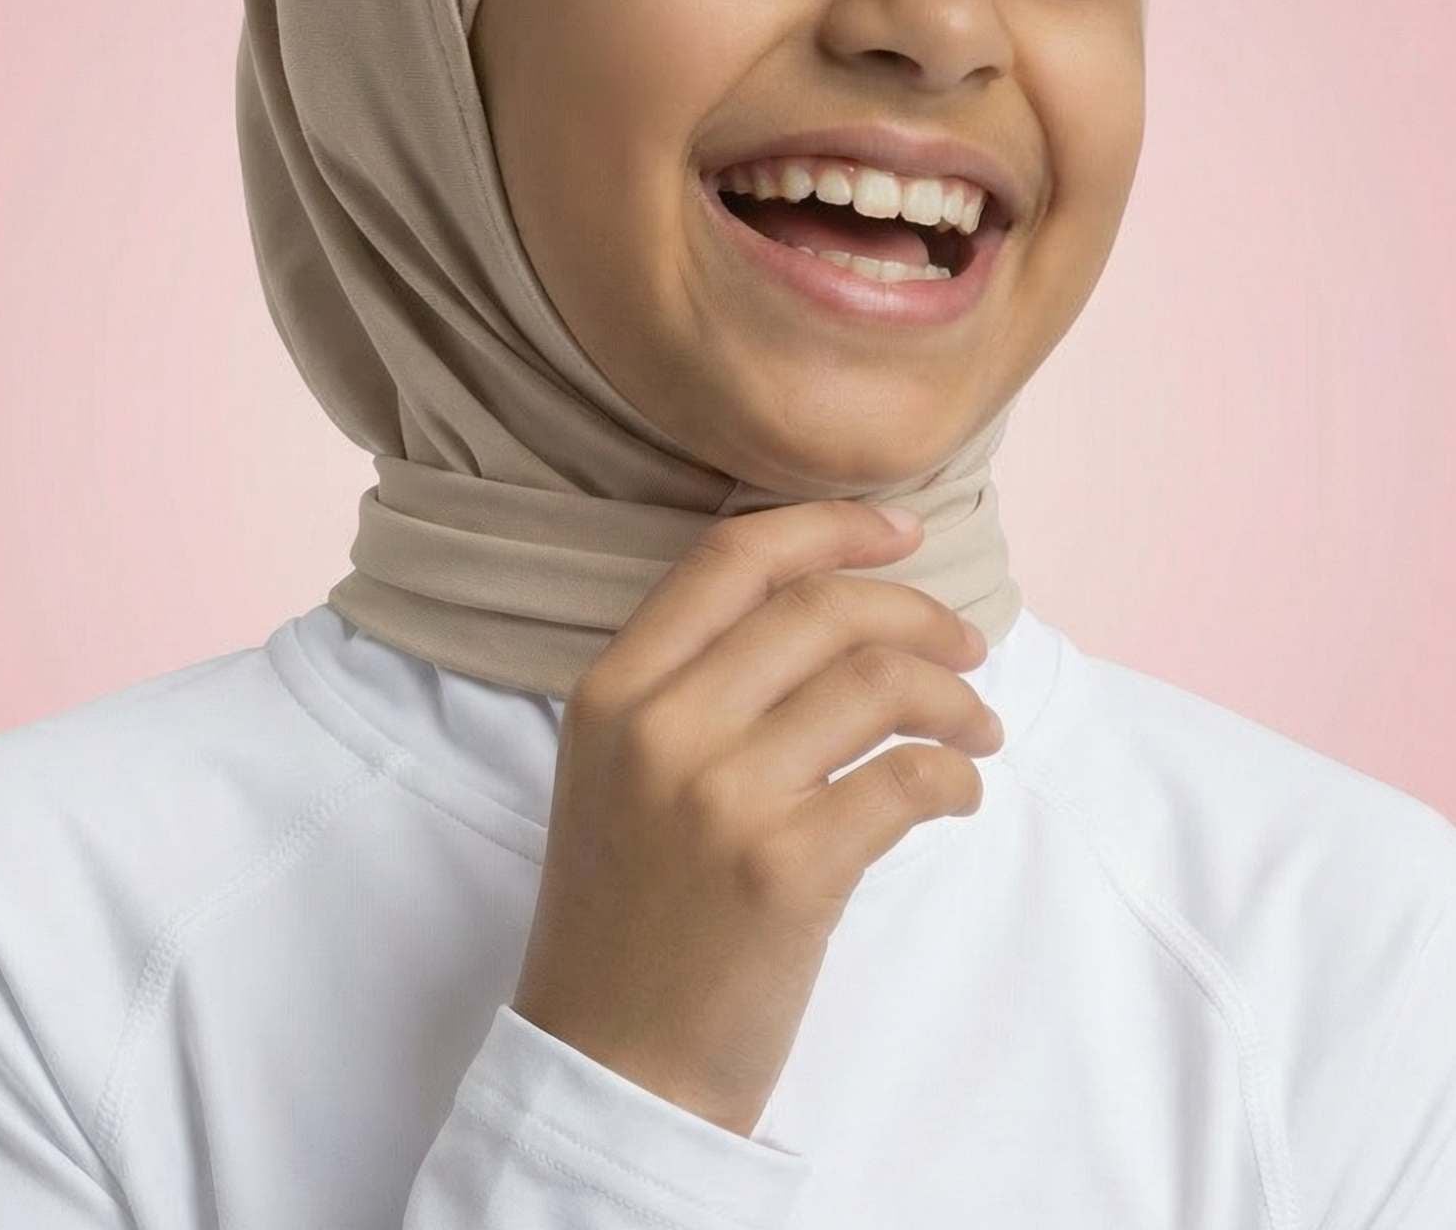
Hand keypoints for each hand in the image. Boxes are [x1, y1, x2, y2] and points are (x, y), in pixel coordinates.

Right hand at [510, 498, 1001, 1137]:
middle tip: (967, 647)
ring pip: (876, 685)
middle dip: (919, 614)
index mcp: (613, 689)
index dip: (831, 526)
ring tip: (978, 729)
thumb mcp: (618, 771)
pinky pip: (906, 780)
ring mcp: (719, 799)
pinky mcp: (784, 872)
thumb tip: (832, 601)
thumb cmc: (632, 913)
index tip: (903, 529)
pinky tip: (959, 795)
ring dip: (954, 698)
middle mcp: (660, 728)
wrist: (614, 1067)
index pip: (732, 558)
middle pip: (821, 609)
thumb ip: (692, 681)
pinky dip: (957, 776)